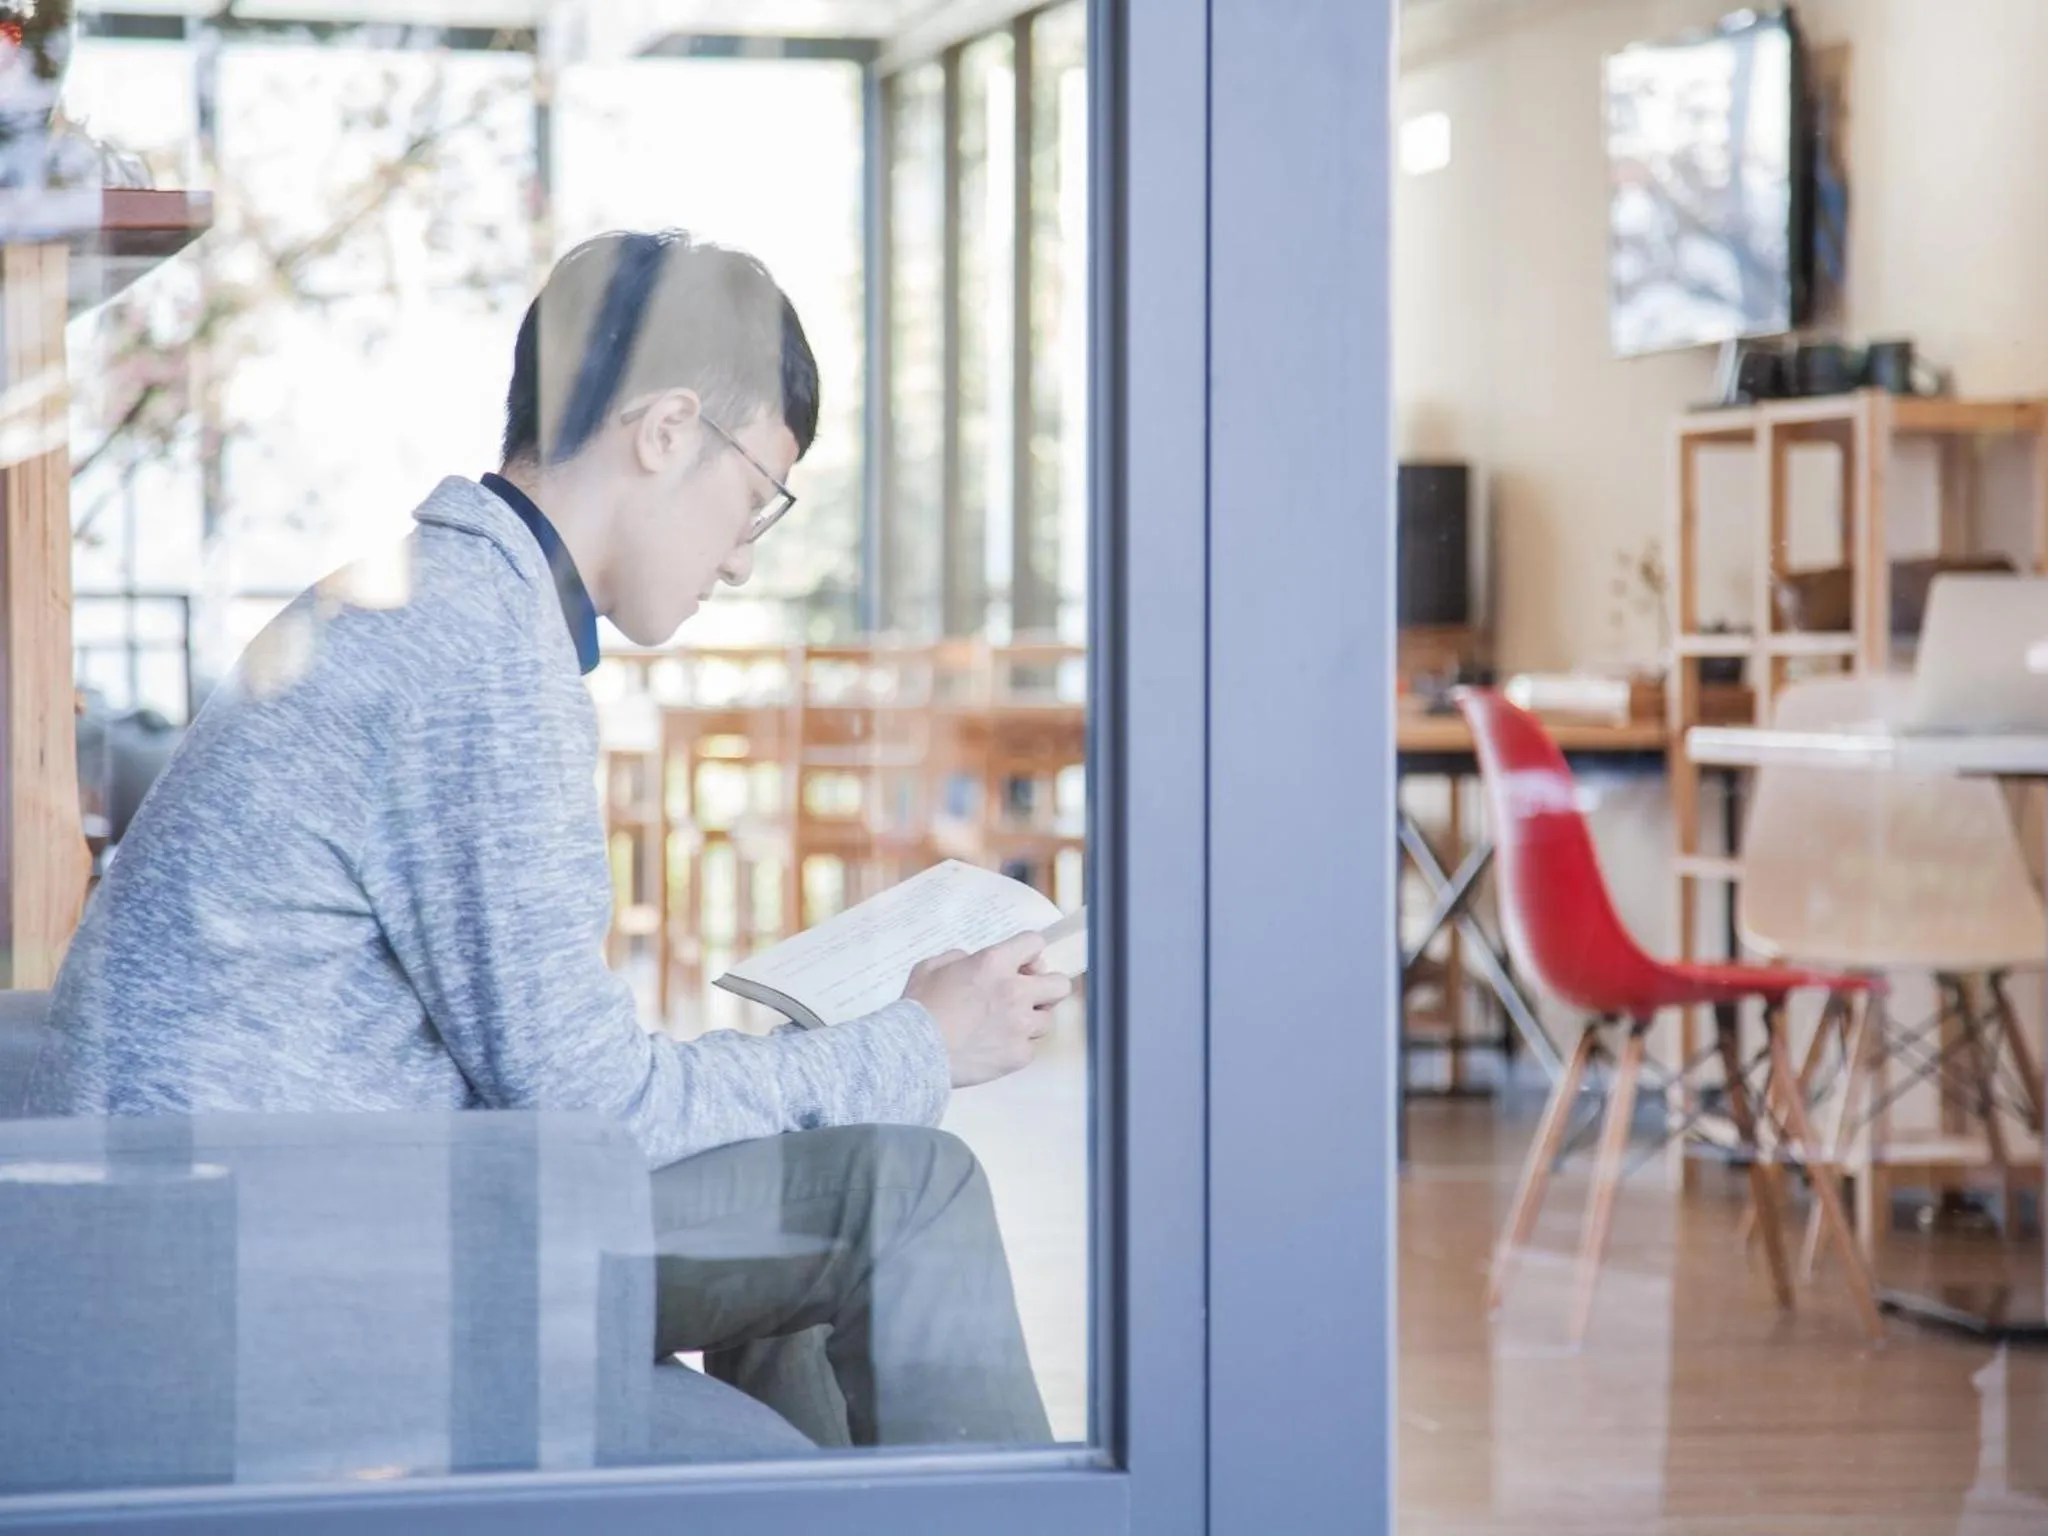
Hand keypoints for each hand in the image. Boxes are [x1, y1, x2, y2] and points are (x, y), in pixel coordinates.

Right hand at [903, 932, 1073, 1087]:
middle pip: (1060, 984)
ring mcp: (1020, 1026)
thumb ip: (960, 957)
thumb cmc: (919, 1008)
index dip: (1028, 952)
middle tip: (1029, 994)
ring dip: (1031, 1019)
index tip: (1022, 963)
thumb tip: (973, 961)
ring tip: (1007, 1024)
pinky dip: (1017, 1046)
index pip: (1034, 943)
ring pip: (1047, 1019)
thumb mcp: (931, 967)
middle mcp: (1015, 992)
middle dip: (1046, 987)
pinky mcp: (1018, 1055)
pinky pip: (1030, 1047)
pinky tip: (996, 1046)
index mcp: (995, 963)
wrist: (913, 1052)